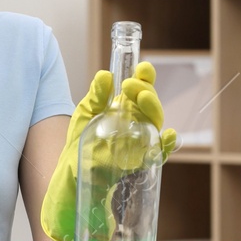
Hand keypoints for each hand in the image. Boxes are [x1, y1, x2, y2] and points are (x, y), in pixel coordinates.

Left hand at [40, 60, 177, 240]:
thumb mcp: (85, 114)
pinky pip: (160, 152)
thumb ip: (95, 96)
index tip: (142, 67)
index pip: (142, 87)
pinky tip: (168, 135)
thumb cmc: (80, 141)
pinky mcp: (141, 161)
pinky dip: (168, 144)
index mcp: (126, 107)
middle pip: (151, 103)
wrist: (72, 173)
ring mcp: (141, 141)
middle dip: (145, 90)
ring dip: (154, 108)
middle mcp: (137, 122)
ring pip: (157, 123)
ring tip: (142, 98)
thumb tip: (105, 76)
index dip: (146, 76)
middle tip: (130, 86)